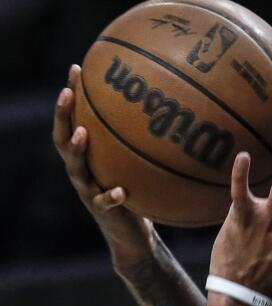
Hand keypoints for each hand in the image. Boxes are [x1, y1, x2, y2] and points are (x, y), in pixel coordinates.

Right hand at [52, 64, 154, 271]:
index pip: (73, 119)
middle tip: (68, 93)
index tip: (76, 68)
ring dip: (77, 149)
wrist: (135, 237)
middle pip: (62, 138)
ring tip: (82, 133)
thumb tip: (175, 113)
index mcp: (89, 156)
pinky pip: (103, 202)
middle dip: (63, 115)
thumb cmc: (140, 195)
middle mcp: (82, 170)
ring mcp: (88, 190)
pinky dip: (110, 195)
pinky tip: (119, 191)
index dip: (71, 95)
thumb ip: (145, 144)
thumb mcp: (141, 166)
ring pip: (76, 167)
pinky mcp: (103, 212)